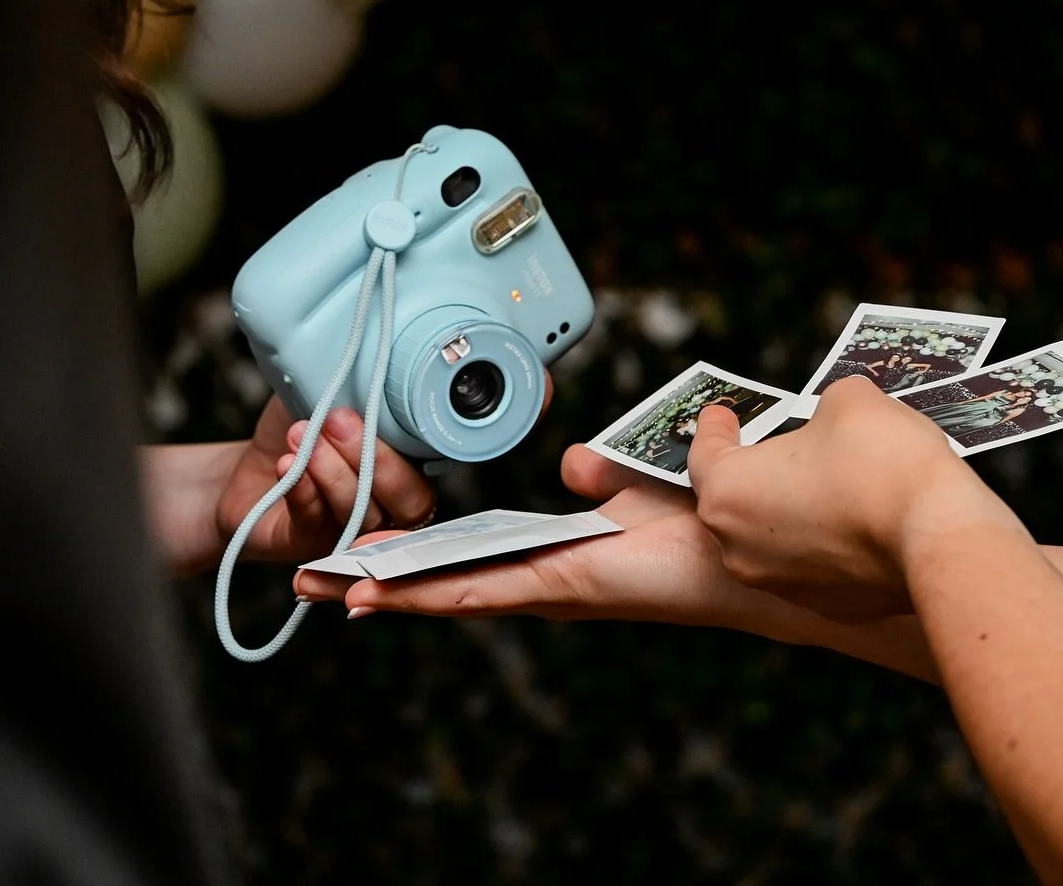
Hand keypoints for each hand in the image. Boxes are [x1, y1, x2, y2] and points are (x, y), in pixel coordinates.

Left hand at [215, 395, 436, 565]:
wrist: (249, 464)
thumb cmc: (300, 429)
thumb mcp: (332, 398)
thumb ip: (360, 392)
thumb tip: (377, 366)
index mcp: (407, 471)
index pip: (431, 470)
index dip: (416, 448)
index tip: (390, 409)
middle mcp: (389, 508)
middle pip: (408, 501)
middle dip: (375, 458)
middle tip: (338, 419)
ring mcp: (353, 533)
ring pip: (361, 513)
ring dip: (331, 469)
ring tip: (301, 434)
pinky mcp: (308, 544)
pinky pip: (314, 522)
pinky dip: (303, 490)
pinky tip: (286, 463)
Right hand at [292, 444, 824, 640]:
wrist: (747, 541)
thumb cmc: (703, 518)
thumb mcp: (630, 480)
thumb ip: (595, 472)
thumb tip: (569, 466)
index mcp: (557, 552)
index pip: (473, 553)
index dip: (418, 555)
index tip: (364, 550)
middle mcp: (545, 578)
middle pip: (447, 580)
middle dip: (381, 580)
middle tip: (315, 577)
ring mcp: (547, 589)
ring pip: (448, 592)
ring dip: (384, 590)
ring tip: (322, 585)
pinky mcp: (560, 589)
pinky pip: (480, 590)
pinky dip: (423, 594)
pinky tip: (372, 595)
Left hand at [686, 374, 1024, 622]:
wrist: (938, 537)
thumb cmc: (882, 463)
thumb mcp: (849, 400)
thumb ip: (825, 404)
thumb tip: (835, 414)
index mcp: (728, 492)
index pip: (704, 455)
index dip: (714, 429)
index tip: (721, 416)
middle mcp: (740, 548)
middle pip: (735, 502)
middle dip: (756, 472)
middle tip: (781, 446)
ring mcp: (782, 585)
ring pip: (773, 540)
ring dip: (791, 512)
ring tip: (829, 484)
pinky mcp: (827, 609)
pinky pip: (816, 569)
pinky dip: (828, 546)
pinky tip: (858, 523)